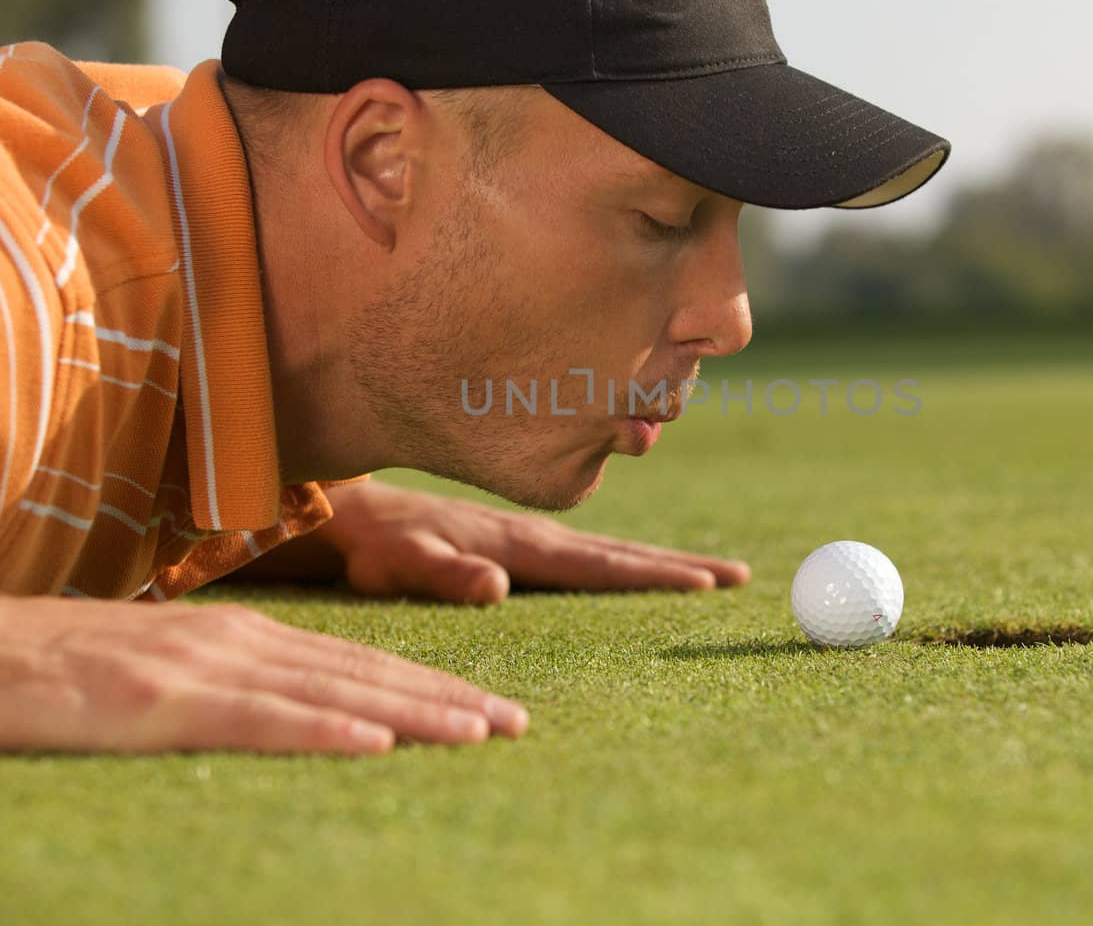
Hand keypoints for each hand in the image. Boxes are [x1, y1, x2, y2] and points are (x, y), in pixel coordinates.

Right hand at [0, 579, 526, 753]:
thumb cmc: (60, 666)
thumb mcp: (166, 663)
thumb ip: (230, 679)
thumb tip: (289, 708)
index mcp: (244, 632)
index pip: (358, 661)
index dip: (428, 684)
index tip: (487, 709)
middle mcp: (241, 641)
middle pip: (365, 673)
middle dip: (447, 699)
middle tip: (516, 725)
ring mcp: (205, 668)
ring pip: (334, 692)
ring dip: (415, 713)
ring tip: (480, 732)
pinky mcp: (163, 699)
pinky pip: (260, 719)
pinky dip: (325, 729)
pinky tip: (376, 742)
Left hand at [317, 481, 751, 603]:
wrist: (351, 504)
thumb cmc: (370, 543)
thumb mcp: (400, 563)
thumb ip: (443, 575)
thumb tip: (497, 588)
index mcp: (520, 544)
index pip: (600, 566)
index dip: (655, 577)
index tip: (708, 585)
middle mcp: (535, 535)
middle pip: (621, 554)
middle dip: (681, 567)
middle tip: (741, 578)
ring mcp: (530, 534)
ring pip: (609, 549)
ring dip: (661, 561)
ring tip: (709, 574)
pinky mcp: (518, 537)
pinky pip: (587, 550)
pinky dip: (626, 559)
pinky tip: (635, 567)